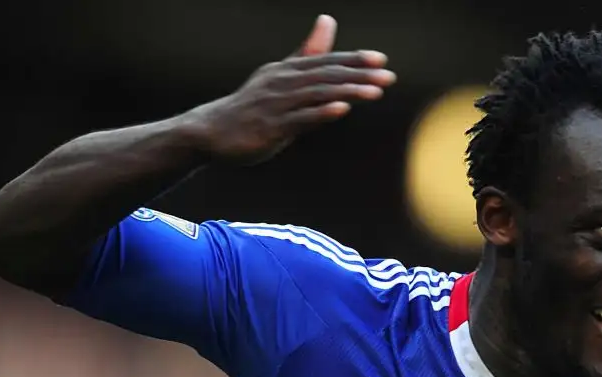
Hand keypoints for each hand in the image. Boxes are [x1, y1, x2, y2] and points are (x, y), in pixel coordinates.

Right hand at [183, 15, 395, 163]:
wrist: (213, 131)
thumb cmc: (253, 106)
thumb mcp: (281, 76)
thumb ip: (307, 53)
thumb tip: (328, 20)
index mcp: (287, 70)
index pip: (326, 61)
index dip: (354, 60)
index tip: (381, 60)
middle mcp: (283, 82)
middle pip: (326, 75)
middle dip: (359, 75)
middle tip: (389, 77)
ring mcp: (277, 104)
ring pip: (317, 94)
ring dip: (347, 91)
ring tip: (374, 92)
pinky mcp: (271, 127)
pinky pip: (301, 119)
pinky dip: (322, 113)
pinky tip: (341, 110)